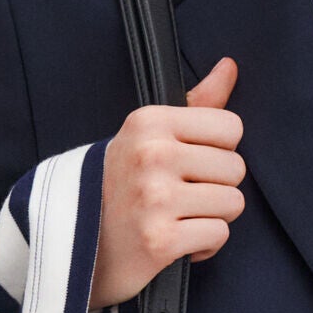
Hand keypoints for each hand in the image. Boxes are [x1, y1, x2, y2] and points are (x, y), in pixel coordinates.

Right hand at [88, 56, 243, 306]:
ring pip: (233, 203)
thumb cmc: (122, 186)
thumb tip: (229, 65)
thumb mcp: (149, 136)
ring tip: (179, 218)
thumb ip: (195, 103)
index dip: (218, 150)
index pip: (230, 127)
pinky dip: (204, 245)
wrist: (76, 246)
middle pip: (236, 167)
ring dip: (212, 217)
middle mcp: (151, 155)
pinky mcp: (160, 240)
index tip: (189, 163)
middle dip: (217, 187)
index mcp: (148, 122)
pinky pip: (219, 235)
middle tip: (182, 196)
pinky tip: (177, 243)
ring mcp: (154, 199)